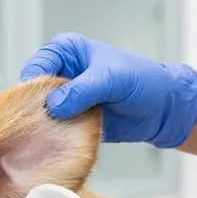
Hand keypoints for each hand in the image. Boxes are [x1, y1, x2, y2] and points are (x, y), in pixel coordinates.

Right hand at [19, 32, 196, 147]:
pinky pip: (54, 130)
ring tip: (51, 138)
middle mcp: (62, 73)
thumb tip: (52, 106)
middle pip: (33, 92)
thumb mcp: (112, 79)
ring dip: (44, 126)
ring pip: (41, 113)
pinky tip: (57, 146)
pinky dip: (54, 138)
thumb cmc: (142, 81)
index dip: (34, 85)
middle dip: (36, 109)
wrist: (163, 109)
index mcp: (66, 51)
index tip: (42, 104)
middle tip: (44, 126)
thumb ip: (82, 90)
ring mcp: (65, 99)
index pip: (37, 65)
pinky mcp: (72, 120)